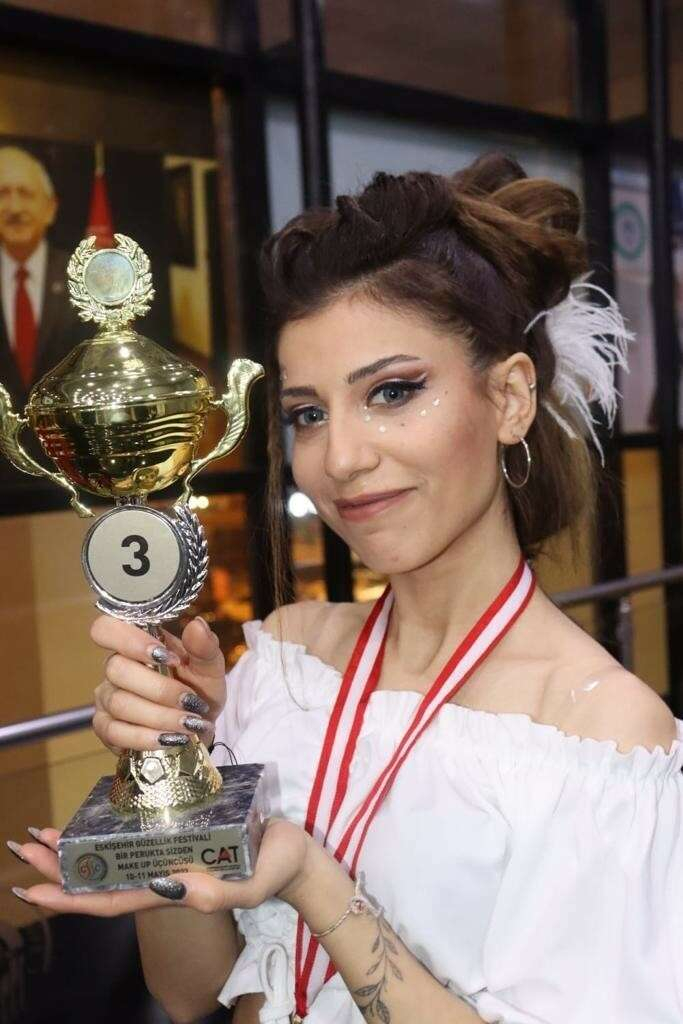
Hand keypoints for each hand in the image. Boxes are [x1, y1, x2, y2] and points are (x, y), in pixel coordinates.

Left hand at [11, 820, 313, 916]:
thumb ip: (215, 892)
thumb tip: (171, 888)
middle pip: (100, 879)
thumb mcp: (247, 885)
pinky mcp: (182, 833)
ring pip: (112, 857)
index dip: (68, 898)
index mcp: (171, 892)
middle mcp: (162, 875)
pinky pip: (137, 835)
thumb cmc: (273, 869)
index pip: (109, 901)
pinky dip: (110, 826)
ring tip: (47, 835)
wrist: (295, 854)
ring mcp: (170, 855)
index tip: (32, 890)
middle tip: (27, 847)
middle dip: (59, 869)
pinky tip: (98, 814)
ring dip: (76, 848)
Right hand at [91, 614, 225, 753]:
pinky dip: (145, 737)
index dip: (131, 641)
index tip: (168, 658)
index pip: (107, 628)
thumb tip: (197, 624)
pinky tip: (168, 739)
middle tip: (191, 703)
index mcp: (137, 643)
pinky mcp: (104, 726)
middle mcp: (115, 667)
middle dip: (160, 690)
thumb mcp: (210, 668)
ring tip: (188, 725)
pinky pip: (114, 732)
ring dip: (159, 717)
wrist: (198, 728)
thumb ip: (204, 647)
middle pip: (117, 669)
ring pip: (119, 703)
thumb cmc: (200, 691)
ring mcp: (107, 697)